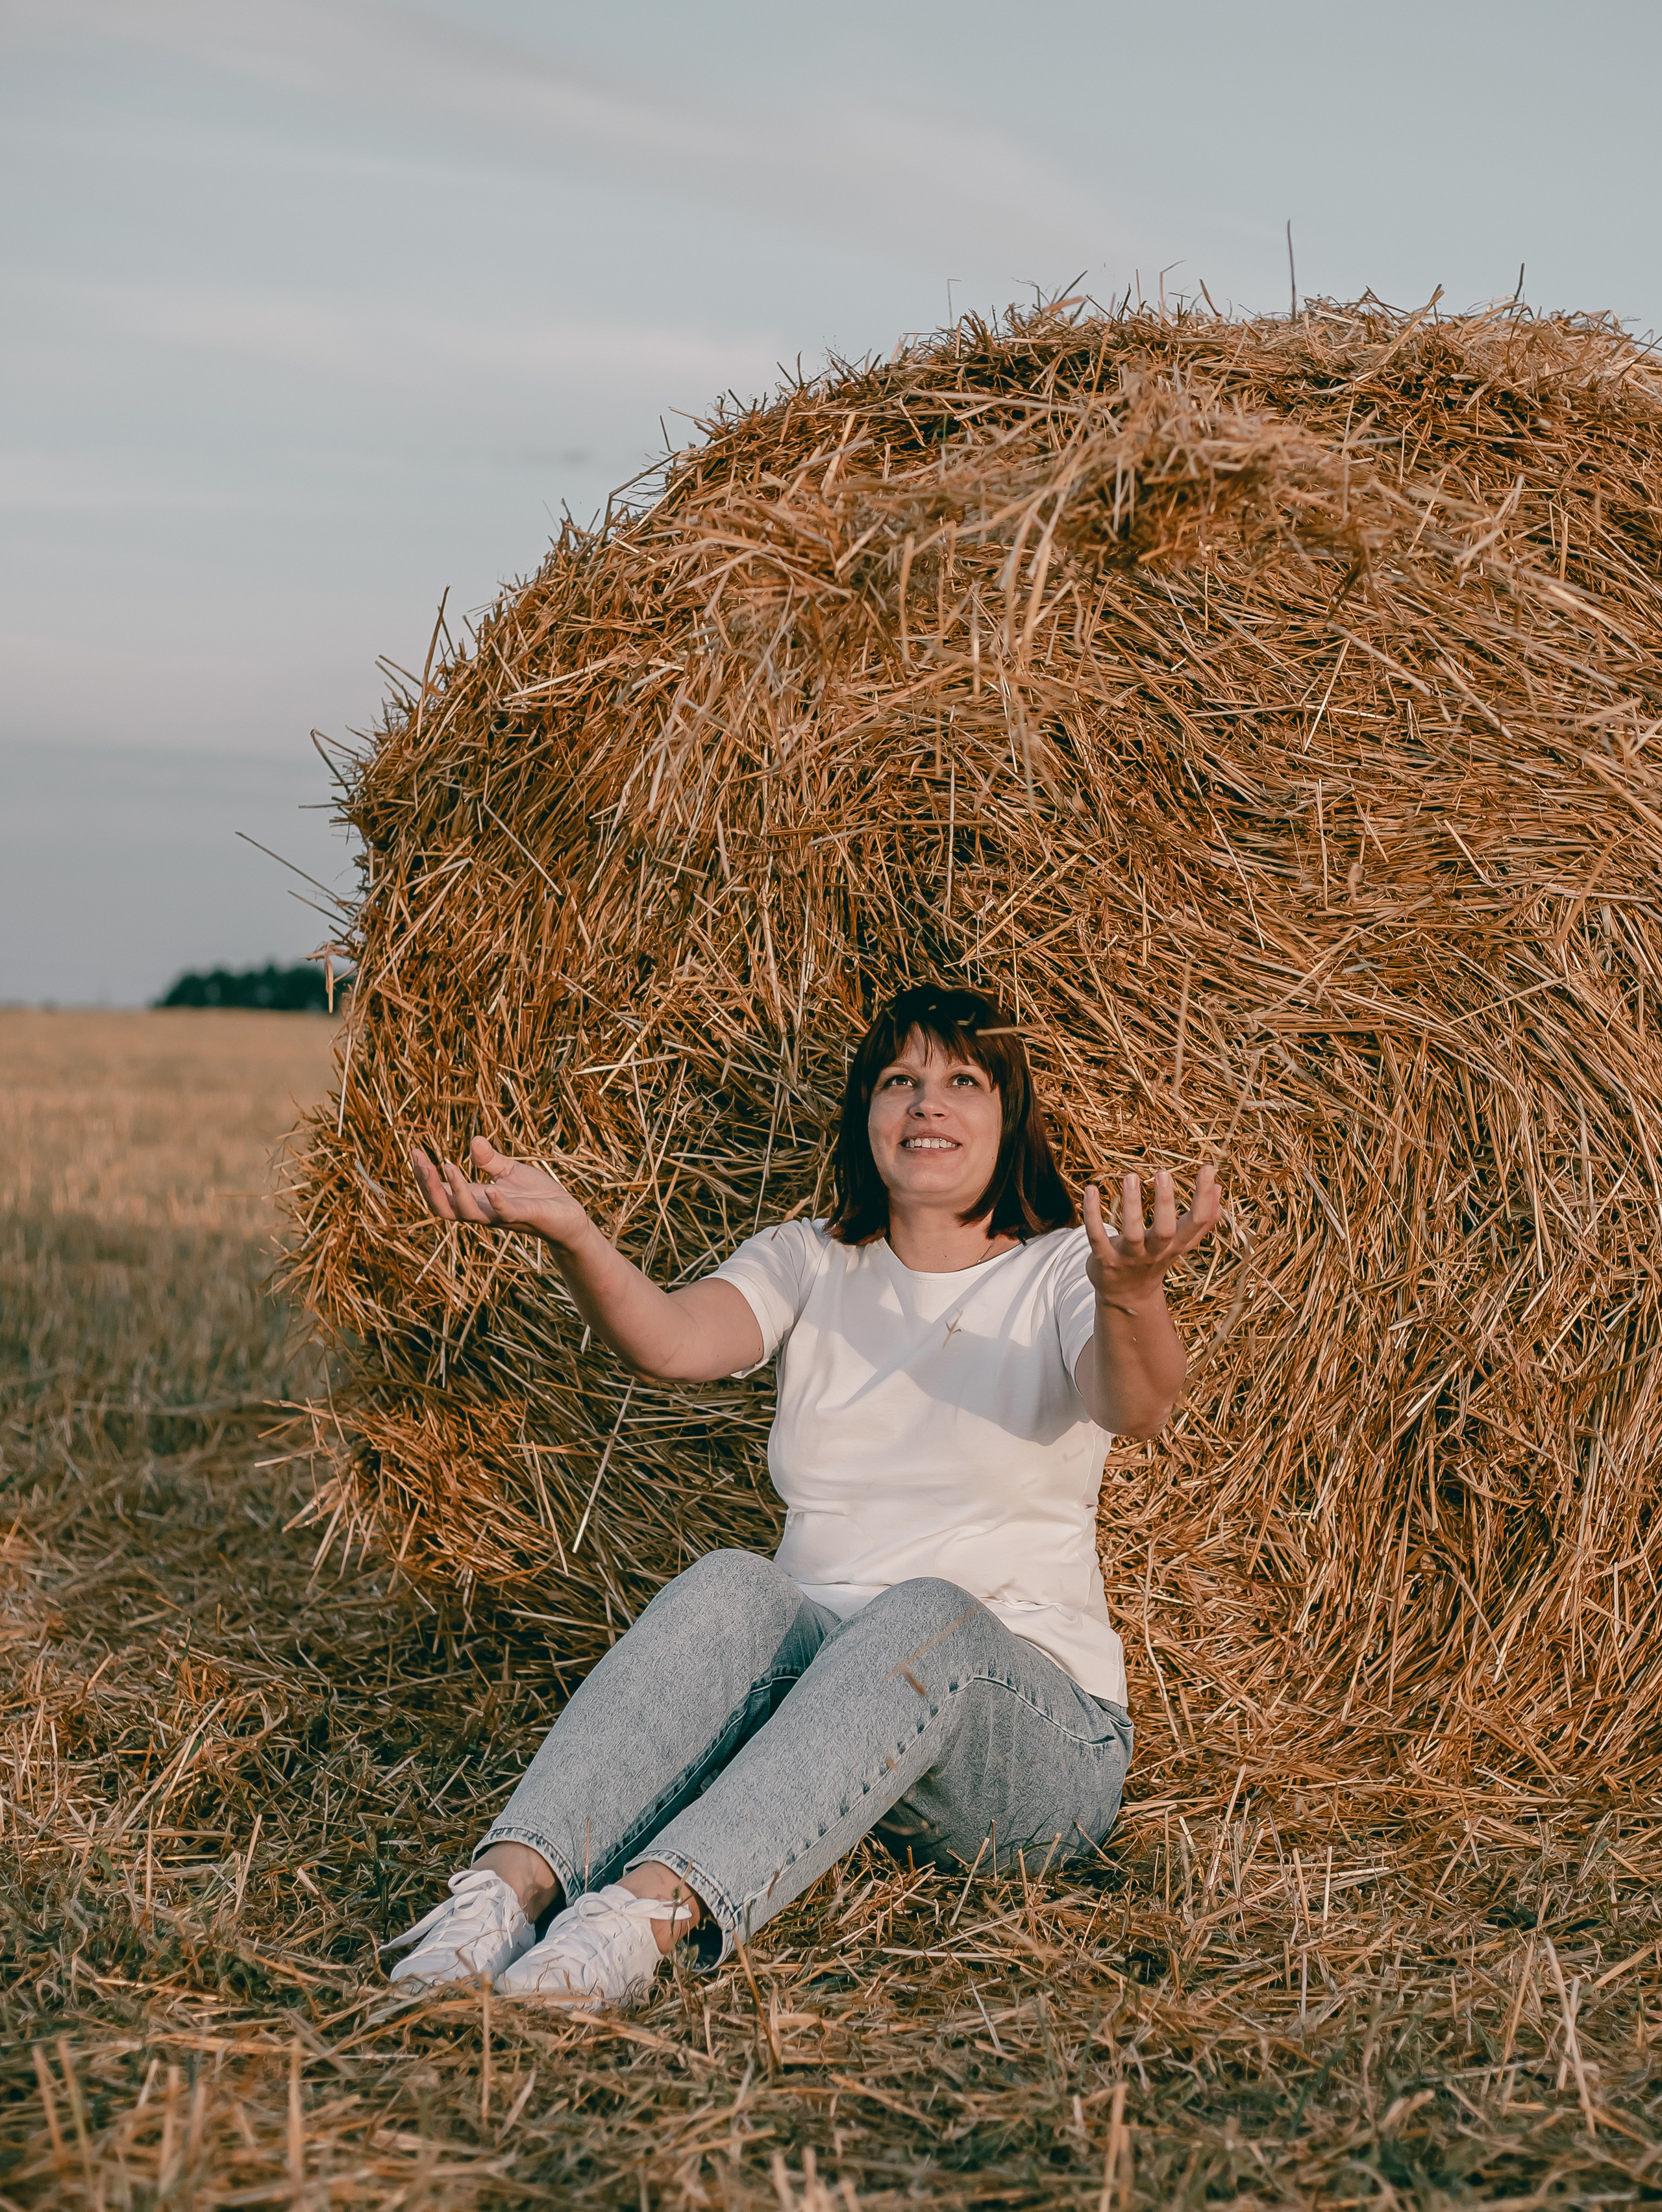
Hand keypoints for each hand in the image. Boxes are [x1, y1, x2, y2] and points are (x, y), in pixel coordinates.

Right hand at [411, 1136, 589, 1247]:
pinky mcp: (524, 1217)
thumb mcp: (509, 1172)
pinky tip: (491, 1188)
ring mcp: (502, 1216)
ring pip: (468, 1213)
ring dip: (457, 1191)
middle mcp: (483, 1211)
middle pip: (444, 1208)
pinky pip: (506, 1214)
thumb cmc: (536, 1196)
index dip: (425, 1176)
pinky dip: (497, 1203)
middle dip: (429, 1186)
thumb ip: (489, 1160)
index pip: (441, 1193)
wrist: (567, 1215)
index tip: (414, 1152)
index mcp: (476, 1199)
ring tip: (447, 1166)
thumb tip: (474, 1139)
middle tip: (419, 1162)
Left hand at [1084, 1165, 1220, 1312]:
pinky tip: (1091, 1190)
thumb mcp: (1181, 1243)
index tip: (1208, 1169)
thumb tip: (1220, 1189)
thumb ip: (1202, 1220)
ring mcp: (1129, 1258)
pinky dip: (1092, 1214)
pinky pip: (1097, 1237)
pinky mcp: (1105, 1260)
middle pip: (1165, 1231)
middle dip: (1165, 1203)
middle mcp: (1155, 1252)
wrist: (1126, 1297)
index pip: (1197, 1222)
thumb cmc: (1155, 1260)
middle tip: (1163, 1173)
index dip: (1205, 1197)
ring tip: (1131, 1176)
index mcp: (1176, 1245)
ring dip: (1131, 1205)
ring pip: (1132, 1234)